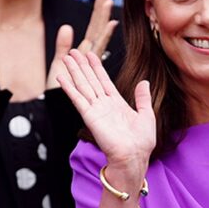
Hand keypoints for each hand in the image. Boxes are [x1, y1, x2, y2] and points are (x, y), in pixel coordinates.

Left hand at [46, 0, 117, 89]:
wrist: (57, 118)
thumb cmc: (60, 93)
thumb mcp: (59, 66)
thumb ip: (62, 47)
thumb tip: (67, 26)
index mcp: (88, 60)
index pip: (95, 32)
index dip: (100, 15)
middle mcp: (90, 65)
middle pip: (98, 34)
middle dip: (102, 14)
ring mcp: (89, 75)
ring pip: (95, 49)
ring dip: (102, 32)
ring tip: (108, 14)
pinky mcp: (86, 92)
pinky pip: (85, 70)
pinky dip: (88, 57)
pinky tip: (86, 47)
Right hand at [56, 48, 155, 169]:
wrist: (134, 156)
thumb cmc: (142, 141)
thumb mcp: (146, 115)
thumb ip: (142, 98)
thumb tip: (144, 82)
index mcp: (117, 103)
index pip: (104, 81)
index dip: (97, 67)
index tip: (91, 54)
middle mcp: (104, 105)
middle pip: (90, 80)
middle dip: (82, 65)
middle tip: (74, 51)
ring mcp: (96, 110)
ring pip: (83, 85)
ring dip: (74, 71)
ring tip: (66, 57)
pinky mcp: (90, 116)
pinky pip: (77, 99)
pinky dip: (69, 88)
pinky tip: (62, 77)